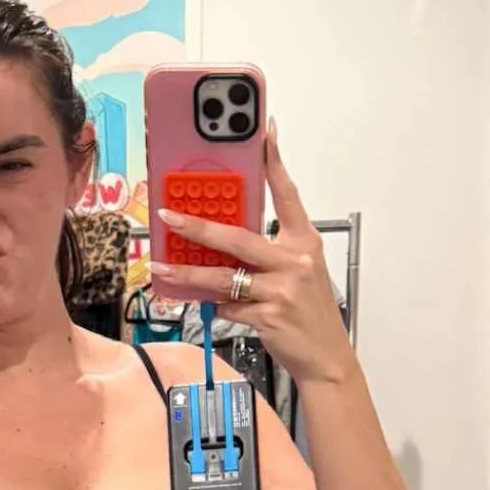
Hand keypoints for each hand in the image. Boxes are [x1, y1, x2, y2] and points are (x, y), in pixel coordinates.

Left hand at [150, 121, 353, 388]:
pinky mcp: (268, 316)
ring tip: (162, 269)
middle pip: (237, 237)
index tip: (263, 131)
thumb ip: (269, 253)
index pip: (287, 194)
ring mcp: (280, 289)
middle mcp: (294, 260)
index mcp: (304, 242)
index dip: (273, 162)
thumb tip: (224, 242)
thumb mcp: (299, 273)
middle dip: (198, 228)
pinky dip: (215, 306)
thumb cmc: (309, 313)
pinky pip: (228, 307)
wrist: (327, 357)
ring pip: (223, 277)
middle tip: (168, 215)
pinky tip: (207, 306)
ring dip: (188, 276)